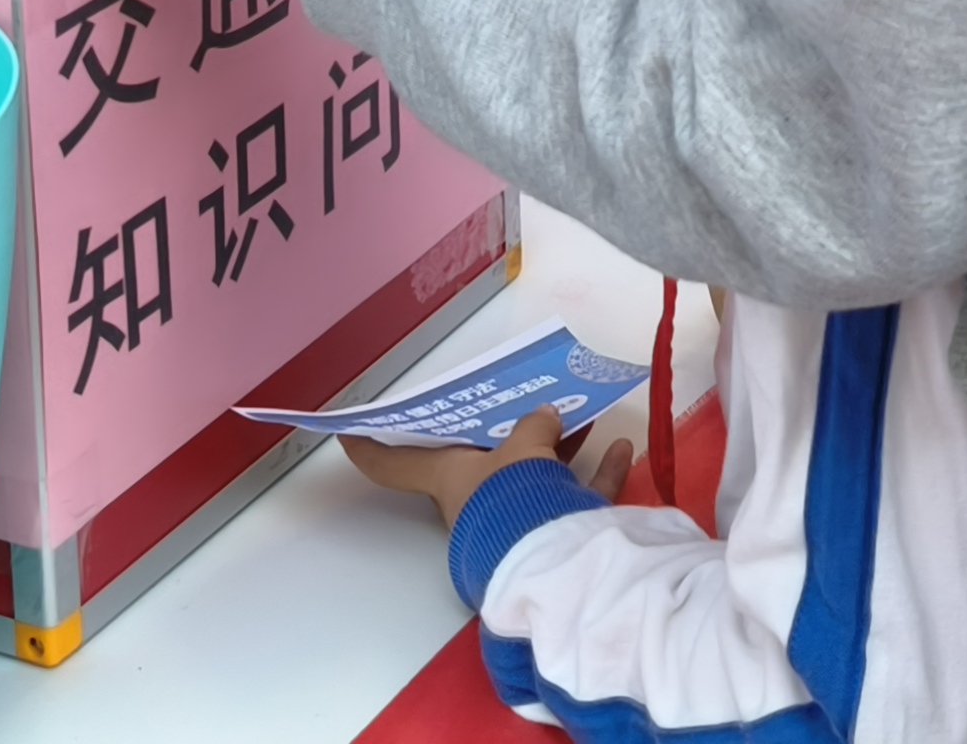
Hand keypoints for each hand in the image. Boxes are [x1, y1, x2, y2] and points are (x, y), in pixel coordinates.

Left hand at [341, 408, 632, 530]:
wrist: (557, 565)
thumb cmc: (517, 499)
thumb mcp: (522, 447)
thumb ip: (532, 426)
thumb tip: (547, 418)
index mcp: (452, 482)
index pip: (396, 463)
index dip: (370, 448)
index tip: (348, 433)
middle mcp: (479, 505)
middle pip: (484, 465)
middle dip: (507, 435)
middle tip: (521, 401)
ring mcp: (518, 524)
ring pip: (534, 480)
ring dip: (559, 450)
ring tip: (580, 416)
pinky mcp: (558, 540)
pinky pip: (577, 501)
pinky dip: (598, 474)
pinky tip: (619, 449)